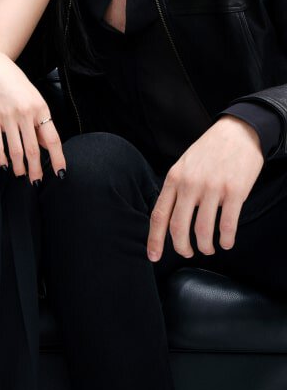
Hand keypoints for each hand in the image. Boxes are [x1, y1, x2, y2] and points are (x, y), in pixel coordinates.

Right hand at [0, 51, 65, 182]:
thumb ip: (40, 121)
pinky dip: (1, 158)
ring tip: (21, 175)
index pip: (52, 139)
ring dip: (19, 167)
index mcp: (40, 108)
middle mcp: (25, 114)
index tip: (60, 173)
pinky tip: (4, 165)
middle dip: (35, 170)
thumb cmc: (16, 84)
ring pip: (15, 150)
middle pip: (33, 149)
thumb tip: (45, 145)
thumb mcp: (34, 98)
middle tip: (36, 182)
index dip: (57, 159)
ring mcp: (7, 117)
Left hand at [147, 116, 263, 260]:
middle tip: (188, 253)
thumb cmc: (209, 151)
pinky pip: (227, 225)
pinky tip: (227, 242)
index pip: (159, 214)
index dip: (155, 239)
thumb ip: (176, 188)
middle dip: (182, 247)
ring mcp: (212, 188)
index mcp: (174, 178)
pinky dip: (226, 240)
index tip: (153, 256)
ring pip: (203, 231)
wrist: (237, 132)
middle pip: (179, 227)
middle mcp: (190, 184)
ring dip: (206, 246)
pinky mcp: (235, 191)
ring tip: (209, 248)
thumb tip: (168, 218)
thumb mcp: (184, 165)